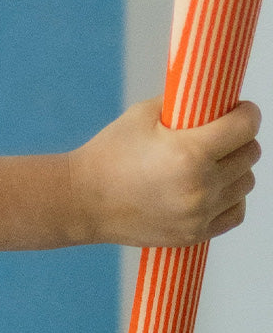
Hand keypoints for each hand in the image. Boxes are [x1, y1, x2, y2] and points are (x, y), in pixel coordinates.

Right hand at [69, 98, 260, 246]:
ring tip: (210, 162)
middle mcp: (202, 185)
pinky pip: (237, 211)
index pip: (244, 127)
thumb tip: (212, 99)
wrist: (83, 199)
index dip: (246, 112)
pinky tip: (210, 186)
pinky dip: (231, 197)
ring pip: (246, 183)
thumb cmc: (108, 154)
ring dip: (235, 168)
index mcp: (189, 152)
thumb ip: (181, 105)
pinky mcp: (197, 233)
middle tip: (219, 133)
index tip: (240, 109)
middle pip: (250, 154)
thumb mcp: (141, 115)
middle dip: (239, 138)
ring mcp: (201, 213)